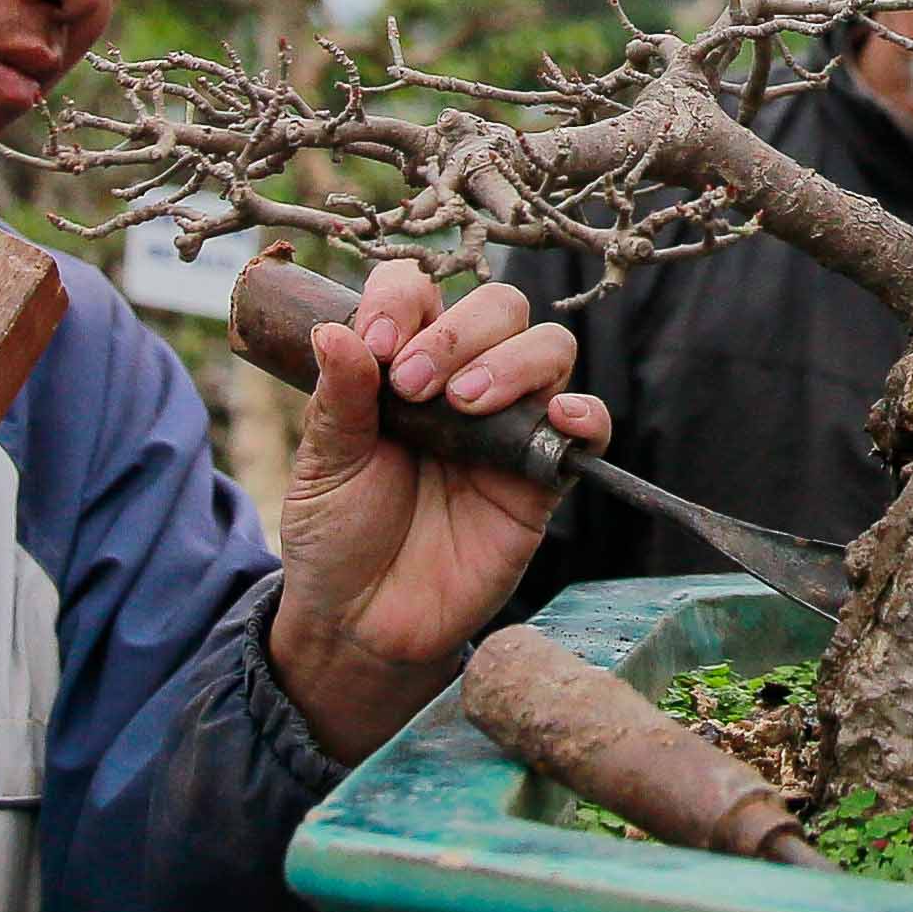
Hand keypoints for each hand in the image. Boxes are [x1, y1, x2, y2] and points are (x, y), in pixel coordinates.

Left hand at [261, 254, 598, 763]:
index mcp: (403, 362)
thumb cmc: (339, 534)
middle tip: (412, 387)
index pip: (421, 290)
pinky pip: (590, 428)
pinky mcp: (542, 476)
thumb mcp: (323, 464)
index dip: (402, 302)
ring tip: (462, 406)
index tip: (374, 346)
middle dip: (456, 333)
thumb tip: (335, 332)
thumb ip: (337, 398)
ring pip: (548, 349)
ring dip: (509, 362)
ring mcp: (508, 425)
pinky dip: (584, 412)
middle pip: (498, 306)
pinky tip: (555, 417)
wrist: (361, 621)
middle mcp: (463, 380)